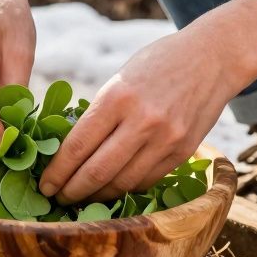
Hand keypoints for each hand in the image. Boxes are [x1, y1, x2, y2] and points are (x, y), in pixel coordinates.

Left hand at [39, 24, 250, 203]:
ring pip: (122, 183)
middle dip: (71, 191)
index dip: (57, 172)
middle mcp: (142, 121)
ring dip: (97, 196)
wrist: (211, 58)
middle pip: (97, 172)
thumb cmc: (157, 64)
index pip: (78, 146)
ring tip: (81, 199)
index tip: (44, 184)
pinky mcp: (183, 152)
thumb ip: (100, 113)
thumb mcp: (120, 78)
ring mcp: (165, 139)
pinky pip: (146, 180)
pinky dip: (125, 188)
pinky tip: (111, 189)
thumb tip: (70, 152)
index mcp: (117, 97)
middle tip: (56, 198)